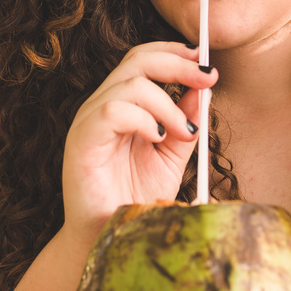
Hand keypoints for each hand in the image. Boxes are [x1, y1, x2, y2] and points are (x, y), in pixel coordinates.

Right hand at [60, 41, 216, 239]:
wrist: (107, 236)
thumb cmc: (134, 197)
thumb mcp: (171, 155)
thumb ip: (185, 121)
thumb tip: (204, 90)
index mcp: (121, 104)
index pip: (143, 60)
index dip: (174, 54)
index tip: (206, 62)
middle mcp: (102, 106)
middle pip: (137, 60)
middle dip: (178, 65)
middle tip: (208, 78)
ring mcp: (89, 121)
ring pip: (131, 84)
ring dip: (167, 104)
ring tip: (182, 131)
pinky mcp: (82, 140)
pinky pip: (112, 111)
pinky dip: (142, 119)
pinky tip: (156, 138)